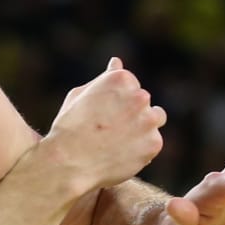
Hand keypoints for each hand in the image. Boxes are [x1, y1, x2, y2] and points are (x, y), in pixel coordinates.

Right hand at [38, 58, 166, 197]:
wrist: (68, 162)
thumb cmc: (69, 127)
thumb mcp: (81, 95)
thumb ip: (104, 79)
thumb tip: (117, 62)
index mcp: (121, 79)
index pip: (132, 86)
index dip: (117, 102)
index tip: (103, 114)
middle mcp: (139, 96)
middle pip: (144, 102)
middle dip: (131, 113)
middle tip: (109, 130)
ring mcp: (148, 120)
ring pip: (156, 119)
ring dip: (143, 127)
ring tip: (120, 141)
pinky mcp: (154, 143)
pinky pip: (153, 144)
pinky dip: (141, 149)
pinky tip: (121, 154)